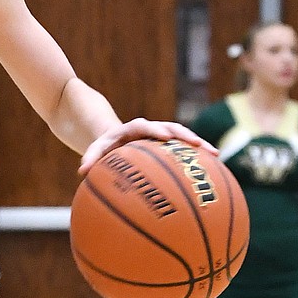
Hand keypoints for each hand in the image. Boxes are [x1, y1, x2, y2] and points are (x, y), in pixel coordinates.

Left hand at [79, 117, 216, 175]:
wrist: (114, 141)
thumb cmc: (105, 149)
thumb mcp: (95, 151)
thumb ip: (90, 158)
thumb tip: (82, 171)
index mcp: (133, 129)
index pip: (145, 126)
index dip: (156, 130)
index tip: (165, 137)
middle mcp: (152, 130)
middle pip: (171, 128)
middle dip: (185, 135)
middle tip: (197, 144)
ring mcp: (163, 137)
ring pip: (184, 138)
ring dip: (199, 145)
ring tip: (215, 155)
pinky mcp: (170, 146)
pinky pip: (185, 150)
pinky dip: (197, 157)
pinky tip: (214, 169)